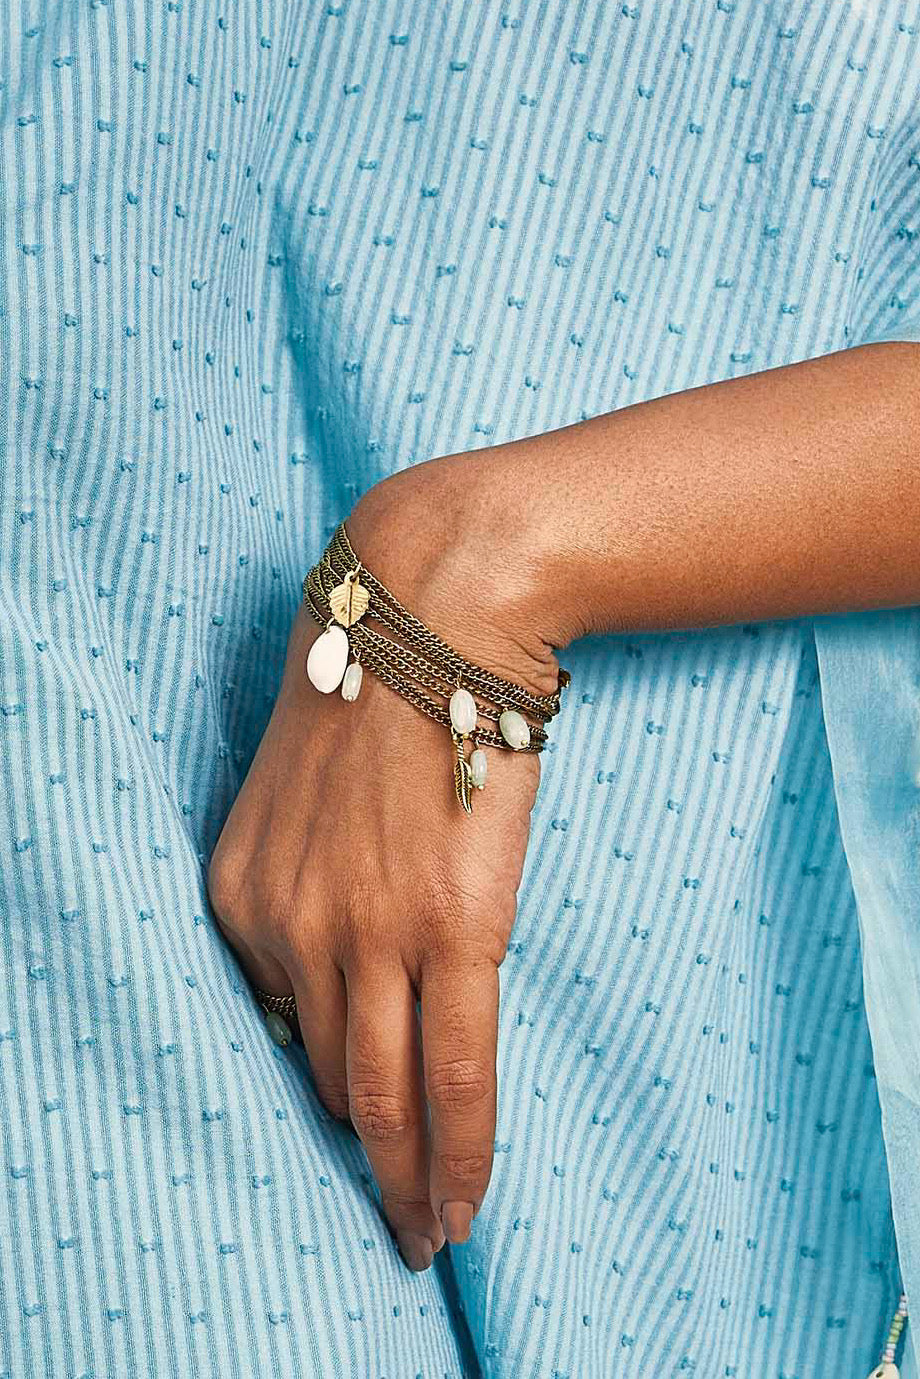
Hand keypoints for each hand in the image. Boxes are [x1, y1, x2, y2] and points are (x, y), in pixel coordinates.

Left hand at [206, 453, 560, 1270]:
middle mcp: (290, 930)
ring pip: (384, 1099)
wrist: (430, 613)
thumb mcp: (299, 793)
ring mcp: (368, 937)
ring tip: (428, 1229)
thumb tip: (348, 970)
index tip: (350, 1138)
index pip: (280, 1028)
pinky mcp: (449, 933)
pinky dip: (459, 1154)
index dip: (324, 1092)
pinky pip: (454, 1076)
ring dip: (406, 1178)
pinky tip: (462, 1203)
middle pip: (327, 1078)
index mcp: (244, 895)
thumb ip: (306, 886)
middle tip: (390, 1215)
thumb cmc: (377, 690)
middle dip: (358, 1155)